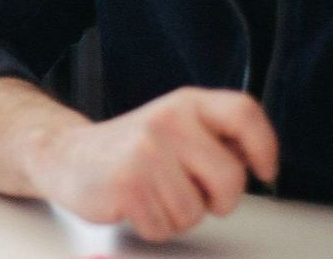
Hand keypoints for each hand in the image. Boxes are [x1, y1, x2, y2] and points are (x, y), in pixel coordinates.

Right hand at [24, 87, 277, 241]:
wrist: (67, 156)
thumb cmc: (132, 150)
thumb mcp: (176, 128)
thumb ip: (215, 138)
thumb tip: (255, 161)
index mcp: (187, 104)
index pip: (244, 113)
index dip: (264, 146)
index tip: (263, 171)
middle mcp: (169, 121)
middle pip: (231, 179)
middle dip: (218, 201)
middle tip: (193, 194)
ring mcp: (147, 151)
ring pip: (196, 211)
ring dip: (178, 216)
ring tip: (154, 195)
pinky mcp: (128, 184)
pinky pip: (165, 228)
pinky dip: (153, 227)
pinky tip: (135, 205)